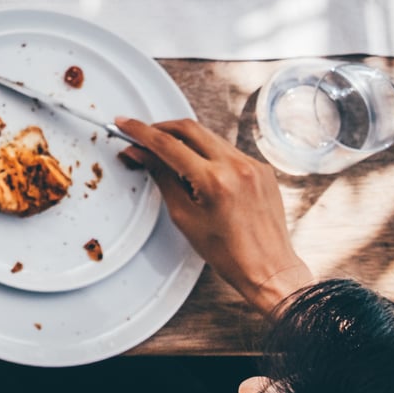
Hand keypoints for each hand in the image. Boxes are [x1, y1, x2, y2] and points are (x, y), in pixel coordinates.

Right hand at [116, 117, 314, 315]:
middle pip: (188, 128)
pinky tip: (198, 165)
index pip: (167, 144)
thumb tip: (141, 154)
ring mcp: (252, 164)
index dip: (140, 131)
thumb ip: (161, 177)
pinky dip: (207, 150)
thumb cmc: (228, 253)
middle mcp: (236, 166)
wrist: (268, 268)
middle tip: (143, 136)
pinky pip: (227, 148)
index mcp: (214, 180)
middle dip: (161, 127)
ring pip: (209, 135)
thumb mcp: (184, 216)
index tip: (125, 124)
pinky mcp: (261, 168)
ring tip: (168, 153)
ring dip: (184, 138)